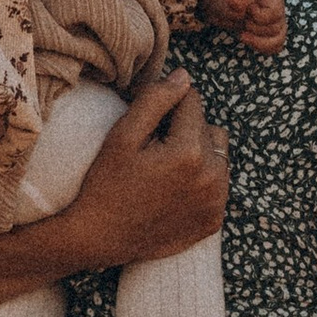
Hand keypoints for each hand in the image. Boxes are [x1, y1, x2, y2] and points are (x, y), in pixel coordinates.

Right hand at [63, 71, 230, 263]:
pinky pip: (218, 185)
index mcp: (190, 152)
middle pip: (208, 126)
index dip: (167, 105)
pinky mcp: (214, 220)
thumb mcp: (122, 136)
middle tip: (154, 147)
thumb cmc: (106, 184)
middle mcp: (213, 177)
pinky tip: (173, 190)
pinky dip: (201, 181)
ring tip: (166, 167)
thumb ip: (156, 99)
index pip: (192, 100)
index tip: (147, 123)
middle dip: (185, 128)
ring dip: (198, 153)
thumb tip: (184, 76)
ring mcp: (216, 202)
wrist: (99, 239)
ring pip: (218, 154)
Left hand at [197, 0, 287, 54]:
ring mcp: (274, 18)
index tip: (245, 10)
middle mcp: (276, 4)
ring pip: (278, 39)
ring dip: (257, 40)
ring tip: (242, 33)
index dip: (258, 17)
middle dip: (254, 28)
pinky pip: (275, 45)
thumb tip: (241, 3)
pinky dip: (262, 47)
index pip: (275, 13)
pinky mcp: (268, 30)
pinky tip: (247, 39)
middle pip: (276, 28)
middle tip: (241, 20)